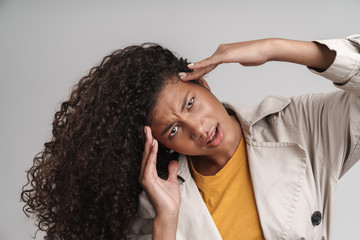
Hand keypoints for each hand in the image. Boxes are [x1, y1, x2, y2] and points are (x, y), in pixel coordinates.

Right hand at [139, 126, 180, 220]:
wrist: (170, 212)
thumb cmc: (170, 200)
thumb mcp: (172, 181)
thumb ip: (171, 171)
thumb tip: (172, 161)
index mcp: (150, 174)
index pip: (149, 156)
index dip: (150, 144)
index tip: (151, 133)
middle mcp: (145, 175)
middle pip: (146, 154)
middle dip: (146, 140)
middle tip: (147, 127)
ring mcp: (145, 177)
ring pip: (146, 157)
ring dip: (148, 144)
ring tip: (149, 133)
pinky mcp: (147, 180)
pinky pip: (149, 164)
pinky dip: (152, 153)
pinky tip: (154, 145)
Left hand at [180, 38, 335, 80]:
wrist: (265, 50)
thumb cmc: (258, 55)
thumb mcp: (246, 60)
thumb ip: (240, 61)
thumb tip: (241, 62)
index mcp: (224, 53)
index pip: (208, 64)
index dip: (199, 71)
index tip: (190, 76)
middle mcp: (220, 51)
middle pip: (203, 64)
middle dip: (192, 72)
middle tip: (181, 78)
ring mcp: (221, 52)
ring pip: (204, 64)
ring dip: (193, 72)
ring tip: (182, 77)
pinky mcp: (224, 55)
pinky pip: (209, 61)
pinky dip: (199, 64)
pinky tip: (191, 67)